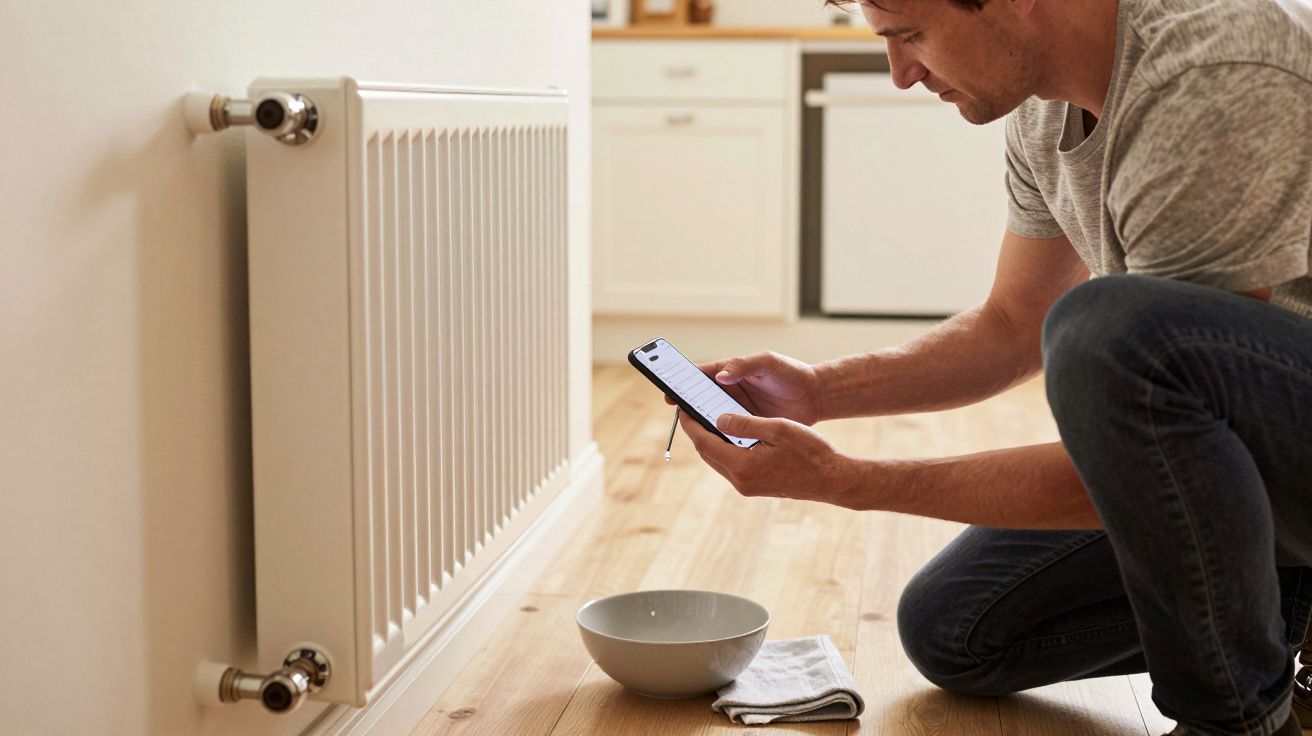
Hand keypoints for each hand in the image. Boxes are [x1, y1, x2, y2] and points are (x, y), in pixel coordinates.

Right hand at [664, 351, 824, 425]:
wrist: (816, 397)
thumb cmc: (792, 373)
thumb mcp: (768, 362)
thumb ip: (744, 365)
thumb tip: (719, 376)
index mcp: (731, 372)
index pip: (700, 376)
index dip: (683, 383)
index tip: (670, 392)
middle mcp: (730, 391)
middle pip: (701, 399)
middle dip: (688, 405)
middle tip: (678, 414)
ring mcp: (738, 411)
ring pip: (713, 418)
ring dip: (703, 424)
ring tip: (694, 431)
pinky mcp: (748, 427)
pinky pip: (729, 433)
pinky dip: (721, 438)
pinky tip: (715, 444)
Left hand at [676, 409, 855, 506]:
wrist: (833, 479)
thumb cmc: (810, 451)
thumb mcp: (777, 428)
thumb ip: (745, 423)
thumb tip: (717, 419)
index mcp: (742, 465)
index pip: (704, 442)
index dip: (690, 424)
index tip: (682, 408)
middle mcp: (740, 481)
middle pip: (707, 453)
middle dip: (697, 432)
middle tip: (690, 411)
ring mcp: (747, 487)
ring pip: (718, 460)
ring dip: (710, 441)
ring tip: (705, 419)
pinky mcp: (755, 488)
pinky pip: (730, 466)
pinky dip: (724, 449)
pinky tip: (728, 435)